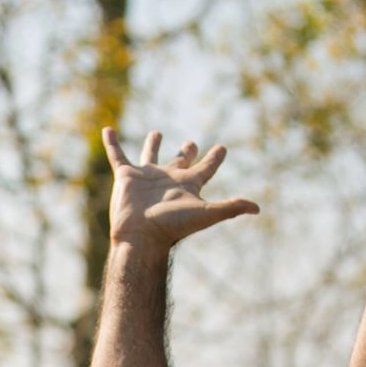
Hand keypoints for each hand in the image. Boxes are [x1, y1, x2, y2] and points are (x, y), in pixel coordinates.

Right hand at [103, 128, 258, 248]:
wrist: (141, 236)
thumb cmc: (172, 226)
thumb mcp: (206, 213)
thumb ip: (231, 207)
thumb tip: (257, 209)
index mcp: (187, 185)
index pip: (206, 168)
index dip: (215, 158)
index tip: (222, 148)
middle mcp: (168, 179)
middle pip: (180, 160)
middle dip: (186, 151)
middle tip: (191, 143)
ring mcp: (146, 177)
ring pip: (151, 155)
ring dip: (153, 144)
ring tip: (157, 133)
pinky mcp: (126, 176)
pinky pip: (118, 156)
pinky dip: (112, 144)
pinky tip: (108, 130)